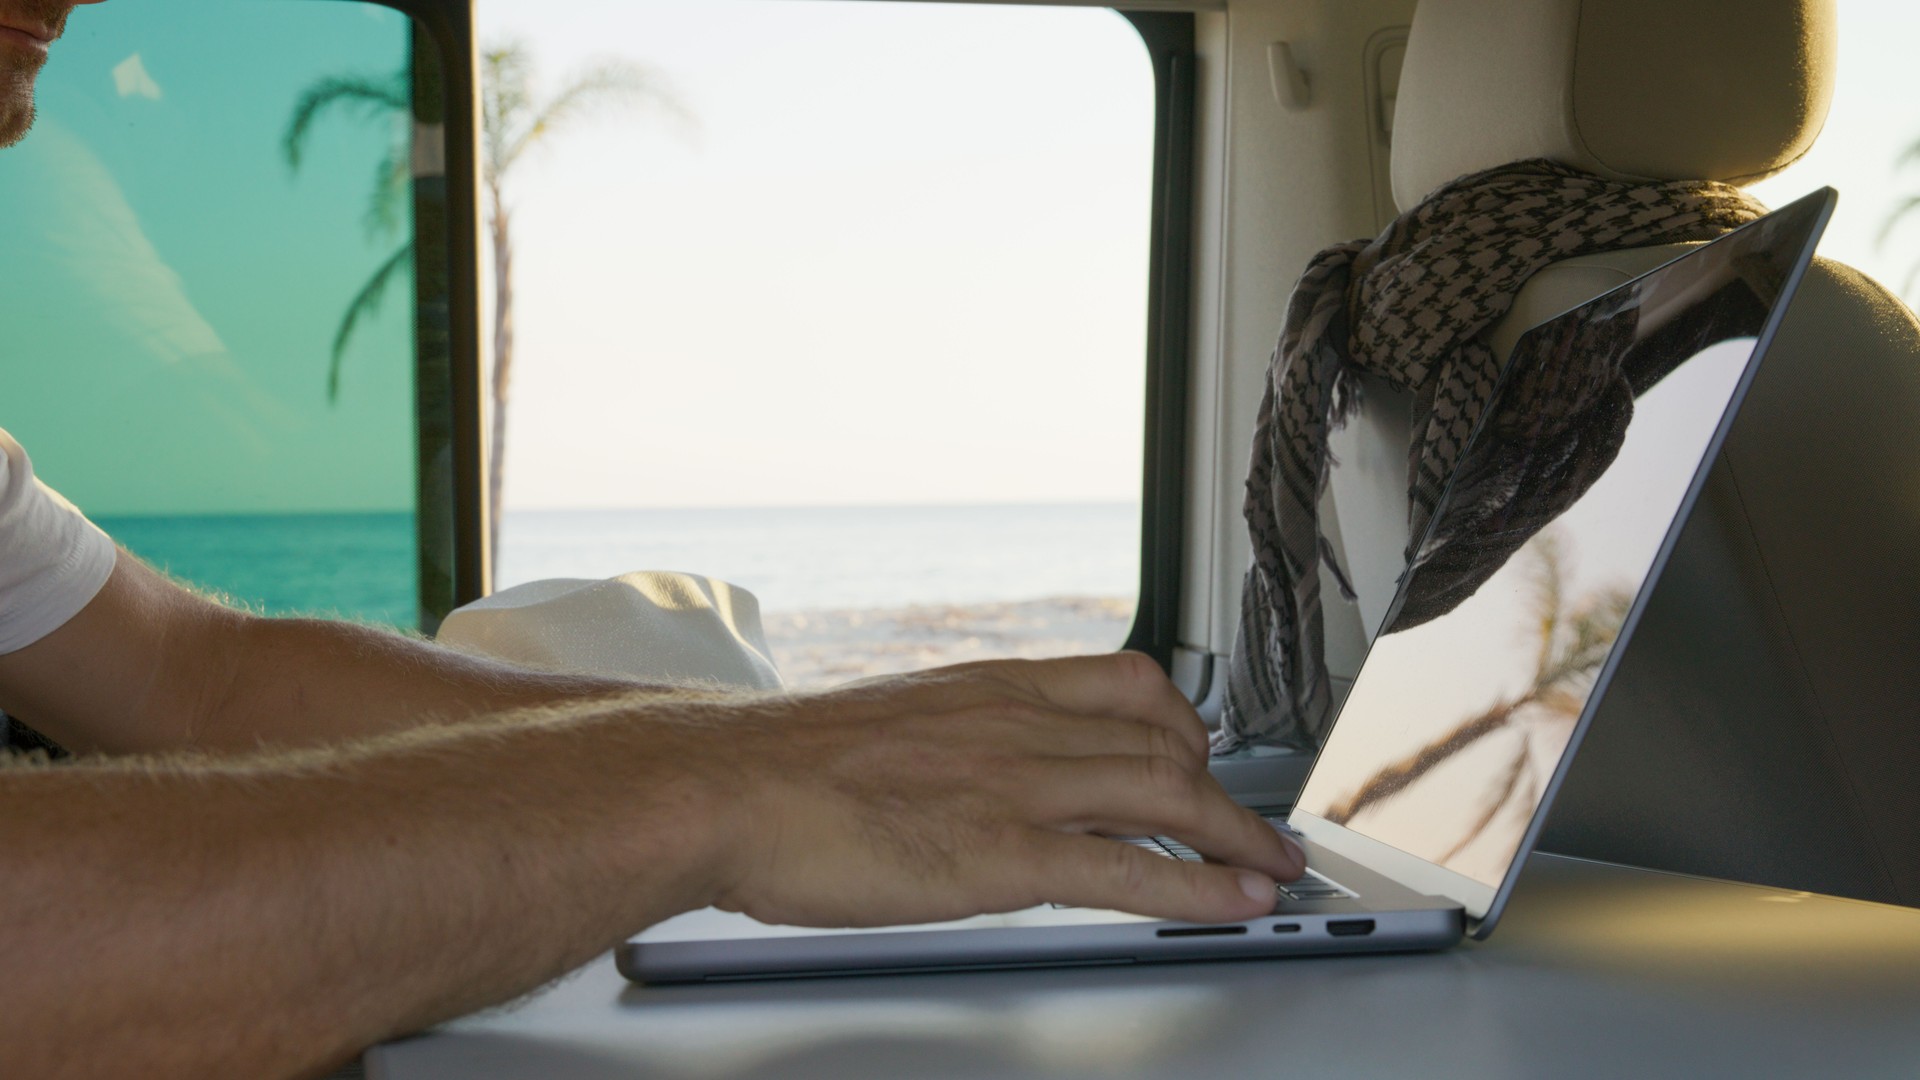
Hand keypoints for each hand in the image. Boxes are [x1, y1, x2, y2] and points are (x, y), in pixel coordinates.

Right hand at [703, 652, 1307, 927]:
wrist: (723, 785)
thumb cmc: (780, 767)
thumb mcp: (887, 727)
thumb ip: (946, 743)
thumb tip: (964, 777)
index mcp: (988, 689)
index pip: (1123, 681)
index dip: (1183, 720)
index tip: (1204, 748)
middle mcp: (1016, 723)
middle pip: (1161, 742)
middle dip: (1226, 790)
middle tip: (1256, 829)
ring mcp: (1013, 785)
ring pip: (1163, 795)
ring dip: (1234, 838)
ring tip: (1273, 870)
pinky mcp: (999, 854)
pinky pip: (1125, 868)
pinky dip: (1195, 887)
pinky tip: (1233, 903)